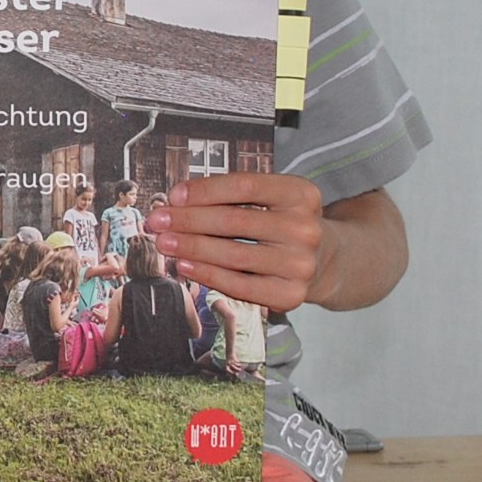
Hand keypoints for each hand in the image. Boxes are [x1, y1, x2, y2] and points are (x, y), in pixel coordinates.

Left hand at [141, 173, 325, 313]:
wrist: (325, 260)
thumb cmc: (283, 223)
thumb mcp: (271, 199)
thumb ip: (232, 196)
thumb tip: (177, 201)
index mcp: (301, 194)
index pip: (244, 186)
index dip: (204, 190)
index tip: (174, 195)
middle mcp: (306, 228)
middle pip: (234, 221)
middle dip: (188, 220)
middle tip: (157, 221)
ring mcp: (300, 264)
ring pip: (233, 254)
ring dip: (191, 248)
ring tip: (164, 242)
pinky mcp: (290, 295)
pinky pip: (239, 285)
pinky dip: (207, 274)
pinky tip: (184, 265)